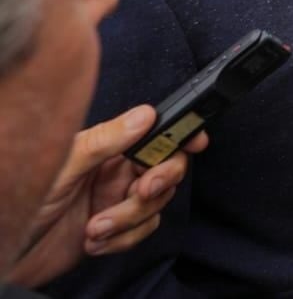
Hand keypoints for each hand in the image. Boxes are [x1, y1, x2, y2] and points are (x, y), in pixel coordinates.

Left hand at [8, 106, 206, 287]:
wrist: (4, 255)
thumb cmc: (18, 203)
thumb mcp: (62, 167)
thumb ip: (104, 142)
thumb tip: (145, 115)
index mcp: (105, 148)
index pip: (154, 132)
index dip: (180, 133)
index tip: (195, 141)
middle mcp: (114, 171)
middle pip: (166, 167)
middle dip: (160, 181)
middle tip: (141, 191)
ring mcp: (116, 200)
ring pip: (156, 203)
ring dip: (130, 219)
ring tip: (97, 227)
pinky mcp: (115, 230)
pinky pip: (142, 231)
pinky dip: (123, 239)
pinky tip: (94, 241)